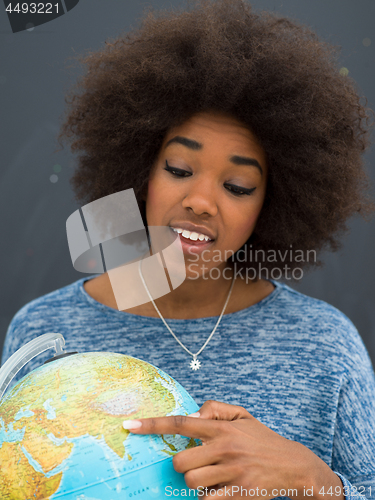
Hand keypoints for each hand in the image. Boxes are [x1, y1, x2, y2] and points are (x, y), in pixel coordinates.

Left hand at [122, 400, 341, 498]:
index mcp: (221, 428)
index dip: (152, 424)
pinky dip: (206, 497)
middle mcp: (224, 448)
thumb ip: (215, 408)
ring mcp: (231, 472)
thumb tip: (192, 415)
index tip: (129, 425)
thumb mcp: (242, 415)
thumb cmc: (261, 439)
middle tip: (197, 463)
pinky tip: (218, 489)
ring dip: (194, 482)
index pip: (181, 423)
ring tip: (211, 477)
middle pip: (180, 462)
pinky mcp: (238, 494)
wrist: (293, 466)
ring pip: (191, 482)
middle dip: (181, 465)